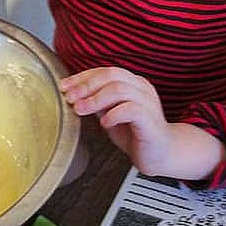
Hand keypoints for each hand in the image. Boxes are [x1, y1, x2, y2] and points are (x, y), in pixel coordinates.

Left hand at [60, 66, 225, 180]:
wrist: (161, 154)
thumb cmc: (136, 134)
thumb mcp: (110, 114)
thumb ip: (97, 103)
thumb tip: (74, 95)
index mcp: (133, 83)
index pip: (105, 71)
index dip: (82, 77)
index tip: (65, 86)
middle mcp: (142, 89)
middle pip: (111, 74)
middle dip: (86, 85)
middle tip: (70, 97)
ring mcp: (148, 103)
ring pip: (120, 89)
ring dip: (95, 99)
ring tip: (81, 110)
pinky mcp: (151, 120)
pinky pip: (131, 109)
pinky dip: (113, 114)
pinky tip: (104, 123)